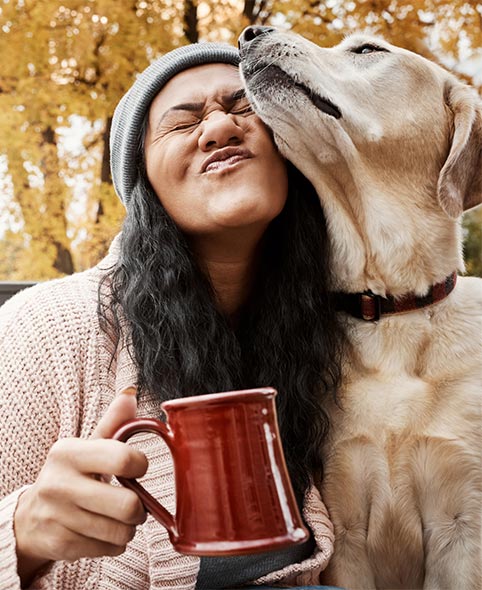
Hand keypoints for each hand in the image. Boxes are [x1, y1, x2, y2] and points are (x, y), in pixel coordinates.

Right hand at [14, 388, 147, 584]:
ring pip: (122, 532)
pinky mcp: (61, 546)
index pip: (124, 459)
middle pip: (128, 505)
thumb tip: (131, 393)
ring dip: (128, 527)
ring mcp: (58, 518)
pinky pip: (110, 550)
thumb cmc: (70, 474)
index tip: (136, 469)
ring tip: (116, 516)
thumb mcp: (87, 445)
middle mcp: (59, 485)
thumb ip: (113, 422)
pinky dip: (114, 543)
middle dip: (138, 507)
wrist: (31, 516)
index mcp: (68, 452)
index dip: (140, 465)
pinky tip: (101, 531)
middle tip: (131, 501)